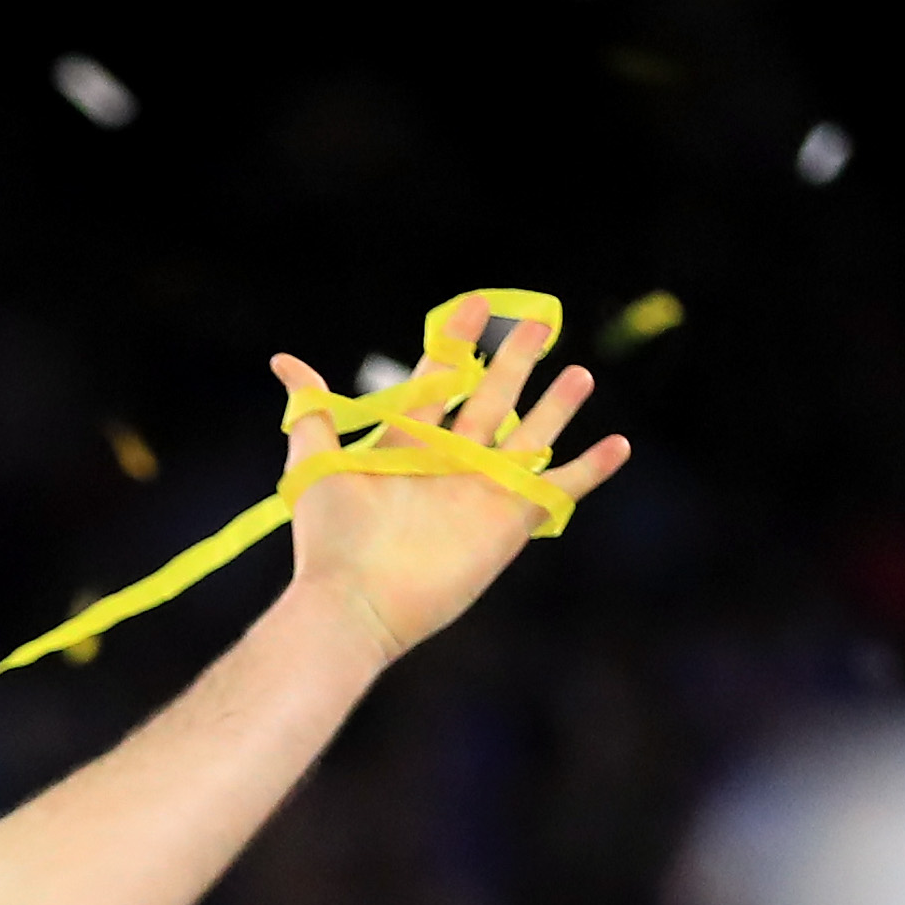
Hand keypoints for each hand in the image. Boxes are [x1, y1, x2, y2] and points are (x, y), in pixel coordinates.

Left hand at [268, 298, 631, 666]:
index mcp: (408, 443)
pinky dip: (590, 469)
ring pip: (530, 436)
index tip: (475, 303)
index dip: (456, 339)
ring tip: (579, 374)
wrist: (355, 601)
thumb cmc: (330, 539)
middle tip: (537, 323)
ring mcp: (482, 489)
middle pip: (492, 398)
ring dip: (556, 406)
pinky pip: (558, 488)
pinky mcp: (509, 521)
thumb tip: (285, 360)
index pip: (439, 377)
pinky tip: (618, 444)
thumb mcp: (316, 465)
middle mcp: (450, 461)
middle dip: (514, 360)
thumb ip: (312, 411)